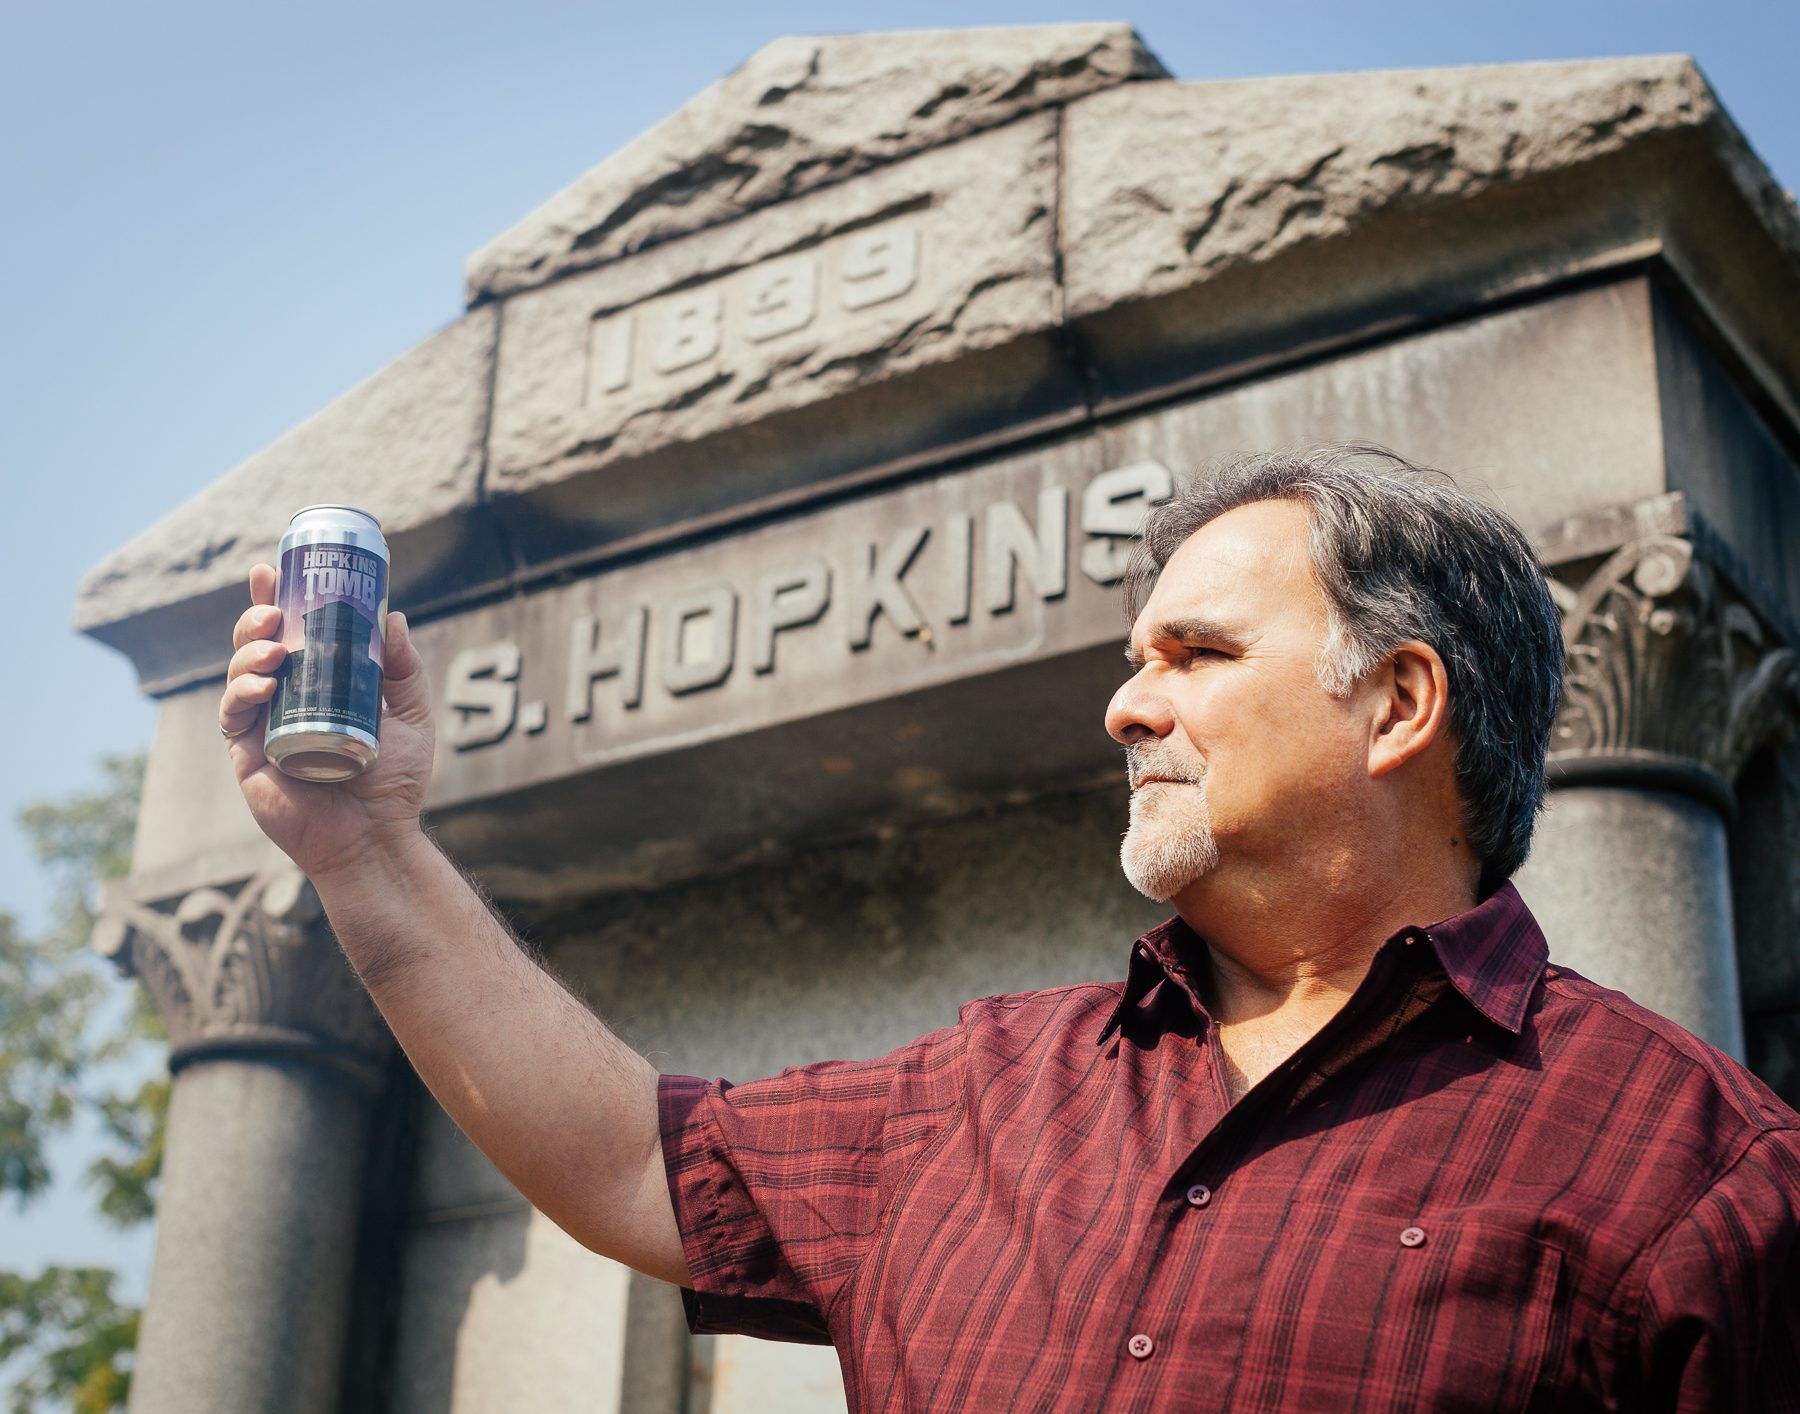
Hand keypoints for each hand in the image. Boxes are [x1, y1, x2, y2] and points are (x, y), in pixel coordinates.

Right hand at [220, 563, 436, 882]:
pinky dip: (241, 695)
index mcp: (315, 688)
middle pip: (254, 648)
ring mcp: (263, 730)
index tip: (270, 570)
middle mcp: (284, 704)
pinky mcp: (249, 758)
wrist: (378, 838)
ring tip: (275, 646)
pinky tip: (261, 684)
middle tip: (271, 607)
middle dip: (254, 618)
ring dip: (248, 652)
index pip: (287, 635)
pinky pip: (233, 718)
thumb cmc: (396, 784)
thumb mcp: (412, 717)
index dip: (272, 601)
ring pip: (238, 676)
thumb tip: (394, 617)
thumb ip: (405, 670)